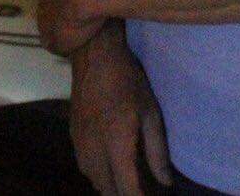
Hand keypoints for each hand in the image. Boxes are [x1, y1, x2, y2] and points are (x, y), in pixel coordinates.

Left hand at [38, 0, 108, 54]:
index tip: (76, 0)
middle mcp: (41, 5)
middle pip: (51, 14)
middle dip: (62, 16)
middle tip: (80, 18)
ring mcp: (45, 25)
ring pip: (53, 30)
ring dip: (64, 32)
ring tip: (82, 33)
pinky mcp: (53, 41)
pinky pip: (57, 46)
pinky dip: (66, 46)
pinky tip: (79, 45)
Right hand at [71, 23, 170, 195]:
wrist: (93, 56)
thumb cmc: (127, 81)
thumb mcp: (150, 112)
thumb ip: (157, 150)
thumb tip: (165, 182)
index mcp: (116, 142)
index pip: (126, 188)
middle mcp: (94, 148)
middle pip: (108, 190)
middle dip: (125, 195)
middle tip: (143, 190)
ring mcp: (80, 144)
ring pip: (95, 182)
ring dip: (111, 188)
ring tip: (129, 184)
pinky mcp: (73, 137)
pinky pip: (86, 169)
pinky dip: (99, 176)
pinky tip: (111, 170)